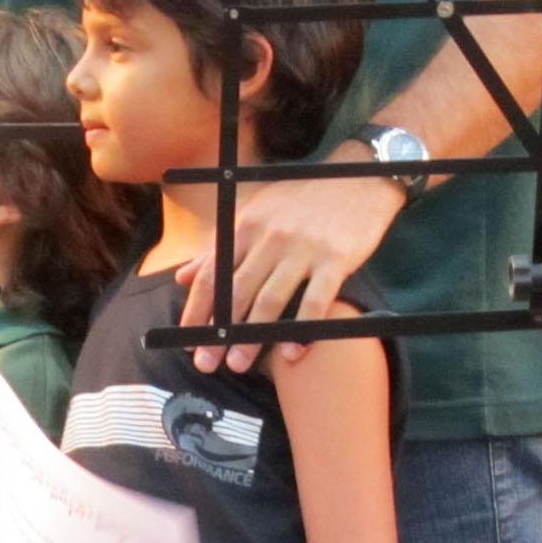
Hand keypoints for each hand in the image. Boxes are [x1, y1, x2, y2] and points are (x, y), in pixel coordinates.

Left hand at [175, 167, 408, 373]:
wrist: (358, 178)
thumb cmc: (302, 200)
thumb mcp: (256, 214)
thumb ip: (220, 248)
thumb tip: (183, 278)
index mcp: (246, 227)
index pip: (213, 275)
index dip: (197, 311)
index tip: (187, 340)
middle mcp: (270, 238)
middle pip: (237, 293)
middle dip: (218, 332)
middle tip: (207, 364)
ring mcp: (303, 248)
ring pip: (270, 300)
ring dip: (252, 337)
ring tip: (239, 364)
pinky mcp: (336, 258)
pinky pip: (315, 300)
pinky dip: (302, 329)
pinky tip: (292, 352)